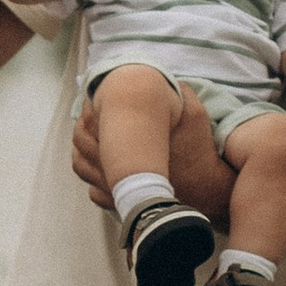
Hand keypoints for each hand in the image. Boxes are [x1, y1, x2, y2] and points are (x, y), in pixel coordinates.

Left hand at [70, 85, 228, 220]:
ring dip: (82, 151)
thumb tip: (171, 81)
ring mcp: (113, 187)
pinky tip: (103, 171)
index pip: (92, 121)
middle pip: (81, 142)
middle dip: (82, 127)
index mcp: (127, 141)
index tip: (96, 100)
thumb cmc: (198, 154)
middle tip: (89, 117)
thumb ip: (184, 93)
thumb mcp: (196, 116)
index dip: (91, 107)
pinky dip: (94, 181)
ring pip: (81, 166)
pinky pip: (94, 192)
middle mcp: (112, 165)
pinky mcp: (120, 203)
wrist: (203, 191)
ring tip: (91, 141)